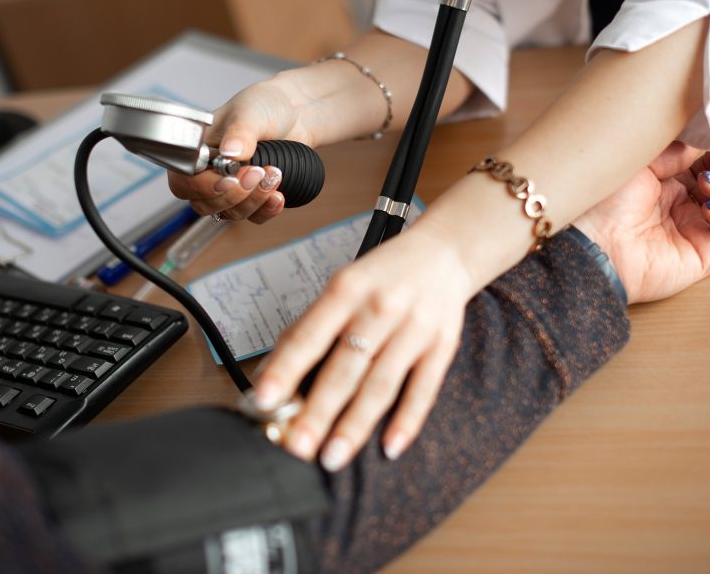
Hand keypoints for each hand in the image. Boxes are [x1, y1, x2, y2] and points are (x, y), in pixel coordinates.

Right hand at [166, 78, 317, 222]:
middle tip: (257, 172)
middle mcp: (210, 172)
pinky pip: (254, 217)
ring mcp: (231, 187)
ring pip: (230, 213)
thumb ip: (240, 132)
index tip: (229, 179)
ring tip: (274, 174)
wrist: (295, 113)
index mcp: (198, 150)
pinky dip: (267, 210)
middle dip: (233, 195)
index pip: (183, 181)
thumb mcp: (250, 111)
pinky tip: (278, 195)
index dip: (203, 187)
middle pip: (204, 204)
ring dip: (253, 200)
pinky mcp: (254, 197)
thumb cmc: (264, 105)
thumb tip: (230, 152)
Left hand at [253, 225, 473, 470]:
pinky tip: (388, 448)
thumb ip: (310, 327)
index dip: (285, 369)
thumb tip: (271, 373)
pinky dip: (407, 421)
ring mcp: (415, 329)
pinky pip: (423, 390)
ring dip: (355, 426)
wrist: (445, 251)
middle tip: (296, 447)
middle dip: (319, 411)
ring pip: (381, 385)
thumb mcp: (342, 286)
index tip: (263, 400)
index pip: (310, 335)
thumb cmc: (383, 274)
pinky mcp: (442, 346)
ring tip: (331, 458)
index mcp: (347, 289)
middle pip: (346, 367)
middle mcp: (381, 308)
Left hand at [573, 140, 709, 302]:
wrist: (594, 245)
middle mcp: (680, 208)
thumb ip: (674, 154)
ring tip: (709, 182)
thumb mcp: (640, 166)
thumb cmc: (604, 205)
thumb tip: (701, 141)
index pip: (705, 166)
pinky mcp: (702, 256)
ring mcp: (693, 232)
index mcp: (664, 186)